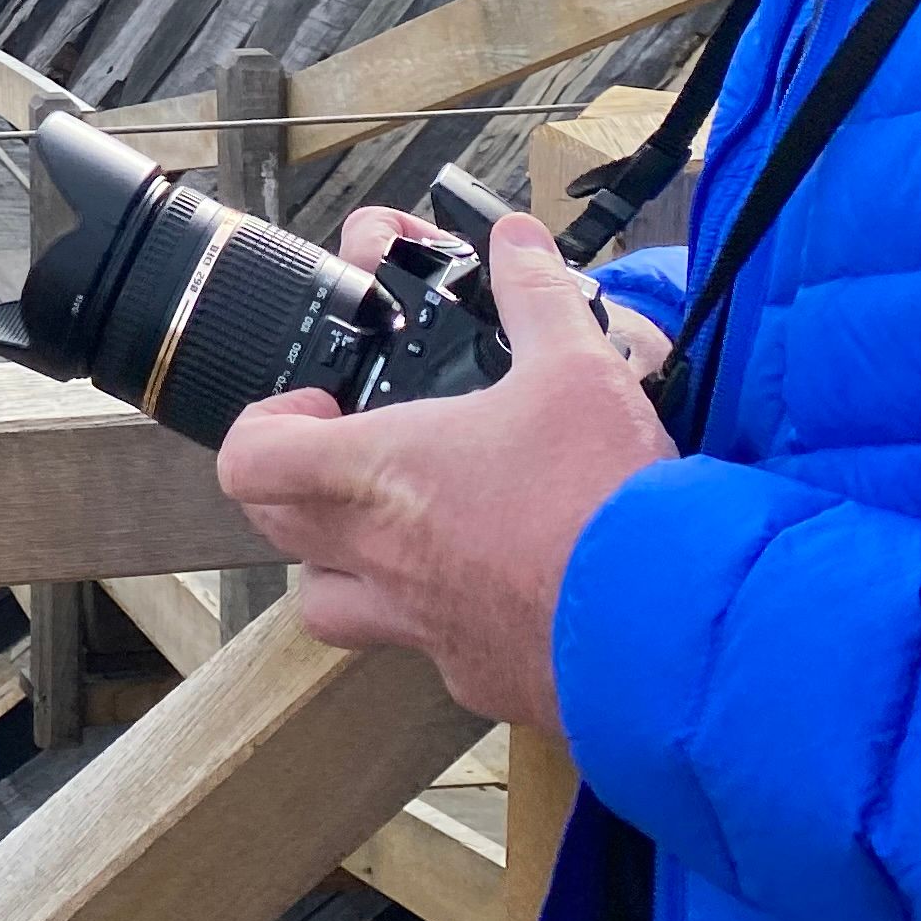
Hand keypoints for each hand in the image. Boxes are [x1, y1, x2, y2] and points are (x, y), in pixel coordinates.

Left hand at [212, 211, 672, 729]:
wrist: (669, 623)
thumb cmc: (603, 495)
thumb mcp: (576, 369)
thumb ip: (536, 296)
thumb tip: (516, 241)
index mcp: (380, 475)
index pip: (251, 459)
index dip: (264, 428)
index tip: (317, 410)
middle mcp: (382, 557)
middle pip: (276, 530)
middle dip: (296, 491)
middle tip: (353, 462)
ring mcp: (423, 627)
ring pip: (328, 607)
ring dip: (342, 570)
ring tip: (402, 534)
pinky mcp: (478, 679)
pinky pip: (428, 652)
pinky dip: (441, 622)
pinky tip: (496, 591)